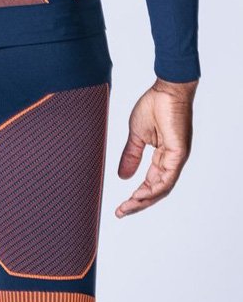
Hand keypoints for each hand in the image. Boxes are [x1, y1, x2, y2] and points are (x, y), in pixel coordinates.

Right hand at [115, 77, 197, 217]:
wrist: (166, 89)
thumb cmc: (154, 105)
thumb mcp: (137, 135)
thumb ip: (131, 155)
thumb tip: (123, 176)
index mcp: (162, 156)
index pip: (150, 183)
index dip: (136, 195)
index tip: (121, 205)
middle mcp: (171, 161)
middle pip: (156, 190)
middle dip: (138, 203)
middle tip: (122, 212)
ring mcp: (177, 158)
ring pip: (162, 188)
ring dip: (144, 200)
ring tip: (128, 207)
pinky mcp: (179, 154)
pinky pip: (167, 178)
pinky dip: (154, 189)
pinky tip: (141, 195)